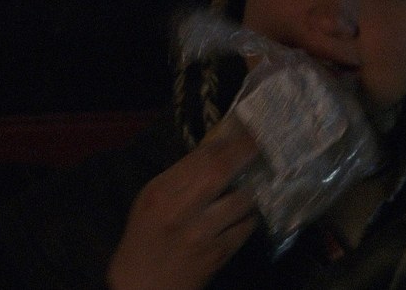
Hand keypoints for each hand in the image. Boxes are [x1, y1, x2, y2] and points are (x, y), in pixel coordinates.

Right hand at [107, 120, 259, 289]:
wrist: (143, 287)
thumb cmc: (145, 238)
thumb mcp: (151, 200)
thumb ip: (180, 176)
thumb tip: (216, 150)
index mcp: (161, 192)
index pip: (199, 157)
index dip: (227, 141)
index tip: (246, 130)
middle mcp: (181, 210)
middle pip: (221, 171)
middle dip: (246, 152)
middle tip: (263, 142)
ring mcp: (202, 233)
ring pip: (241, 200)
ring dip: (253, 188)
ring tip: (260, 180)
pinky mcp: (219, 254)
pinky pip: (246, 227)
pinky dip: (250, 216)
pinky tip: (247, 212)